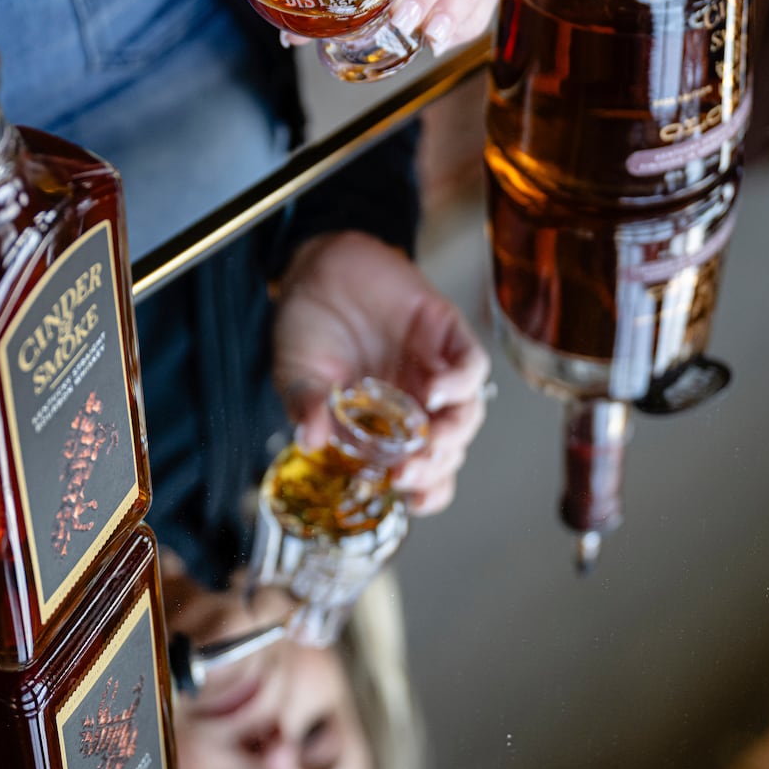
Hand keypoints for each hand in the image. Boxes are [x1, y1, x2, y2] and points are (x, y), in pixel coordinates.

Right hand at [273, 231, 489, 515]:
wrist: (317, 268)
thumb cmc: (309, 328)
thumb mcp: (297, 375)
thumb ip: (305, 406)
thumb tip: (309, 438)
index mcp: (385, 426)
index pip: (422, 472)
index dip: (426, 491)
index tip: (409, 500)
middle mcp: (417, 403)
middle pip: (448, 449)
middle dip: (434, 467)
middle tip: (407, 470)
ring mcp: (435, 368)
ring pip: (468, 413)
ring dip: (452, 433)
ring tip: (427, 438)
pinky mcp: (447, 333)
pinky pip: (471, 366)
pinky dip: (459, 382)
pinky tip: (433, 388)